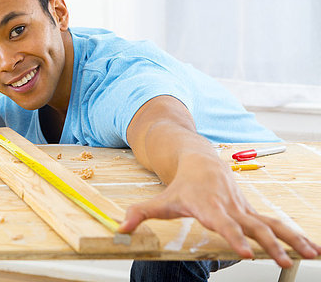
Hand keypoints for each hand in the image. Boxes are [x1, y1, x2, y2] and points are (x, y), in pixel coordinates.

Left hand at [119, 152, 320, 267]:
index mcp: (209, 206)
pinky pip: (276, 224)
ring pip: (271, 224)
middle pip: (252, 226)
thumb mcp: (161, 200)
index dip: (233, 236)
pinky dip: (295, 236)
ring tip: (311, 255)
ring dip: (291, 239)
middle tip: (280, 260)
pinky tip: (313, 250)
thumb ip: (141, 214)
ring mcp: (244, 209)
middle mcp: (230, 207)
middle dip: (267, 243)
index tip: (244, 252)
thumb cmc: (181, 186)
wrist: (201, 161)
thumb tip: (120, 229)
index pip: (222, 223)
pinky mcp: (252, 212)